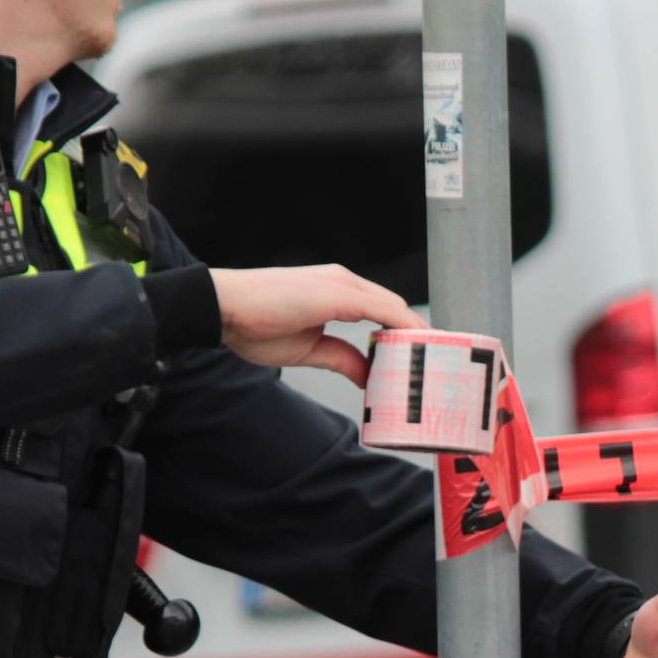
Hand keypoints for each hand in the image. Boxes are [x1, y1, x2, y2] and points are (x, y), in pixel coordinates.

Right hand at [210, 265, 426, 386]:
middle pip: (396, 307)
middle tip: (434, 363)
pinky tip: (418, 344)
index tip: (419, 355)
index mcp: (336, 292)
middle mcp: (344, 282)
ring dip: (417, 332)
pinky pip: (385, 310)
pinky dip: (405, 327)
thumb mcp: (308, 349)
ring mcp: (342, 284)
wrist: (223, 308)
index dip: (404, 332)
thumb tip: (368, 375)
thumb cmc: (254, 324)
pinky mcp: (338, 294)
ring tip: (434, 358)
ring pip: (395, 307)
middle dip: (417, 334)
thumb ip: (342, 358)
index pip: (384, 310)